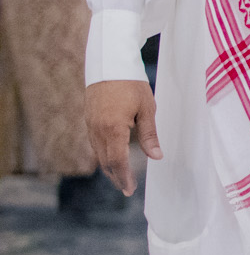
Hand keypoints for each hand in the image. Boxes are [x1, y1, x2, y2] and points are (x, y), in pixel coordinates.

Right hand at [84, 80, 160, 195]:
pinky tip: (112, 158)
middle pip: (106, 161)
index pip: (117, 161)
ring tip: (121, 178)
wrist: (109, 65)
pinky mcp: (89, 120)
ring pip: (99, 154)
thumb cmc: (131, 84)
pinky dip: (104, 155)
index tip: (130, 189)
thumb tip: (156, 157)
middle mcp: (98, 131)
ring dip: (109, 167)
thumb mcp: (146, 108)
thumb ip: (149, 135)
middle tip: (126, 189)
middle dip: (116, 177)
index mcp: (113, 129)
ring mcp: (91, 126)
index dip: (124, 177)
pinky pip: (96, 144)